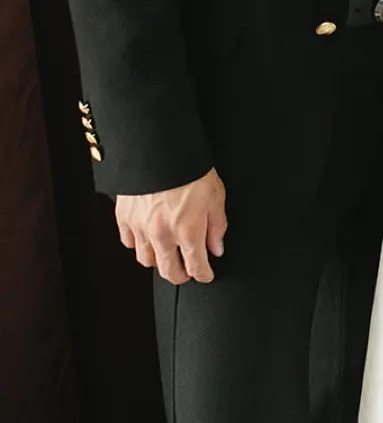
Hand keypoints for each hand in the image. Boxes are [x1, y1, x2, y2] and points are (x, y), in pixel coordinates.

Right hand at [115, 167, 227, 284]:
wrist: (160, 146)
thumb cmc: (190, 166)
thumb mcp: (216, 194)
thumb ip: (217, 225)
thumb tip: (216, 247)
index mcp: (188, 230)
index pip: (196, 266)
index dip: (203, 275)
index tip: (206, 275)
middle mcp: (163, 234)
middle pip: (169, 271)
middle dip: (180, 276)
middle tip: (187, 271)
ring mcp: (141, 227)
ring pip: (146, 260)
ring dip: (158, 261)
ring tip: (167, 253)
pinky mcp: (125, 216)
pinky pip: (129, 242)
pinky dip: (138, 244)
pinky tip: (147, 237)